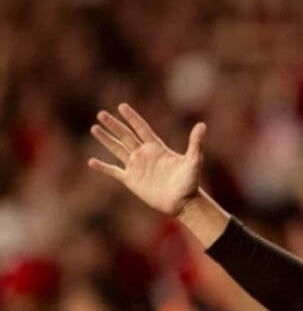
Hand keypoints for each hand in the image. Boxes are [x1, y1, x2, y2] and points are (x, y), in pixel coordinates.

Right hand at [88, 103, 206, 217]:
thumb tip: (202, 125)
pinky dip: (103, 167)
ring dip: (106, 139)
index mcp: (157, 148)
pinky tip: (91, 162)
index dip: (132, 118)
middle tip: (101, 114)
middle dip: (114, 125)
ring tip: (94, 128)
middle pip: (126, 136)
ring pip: (117, 149)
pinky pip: (114, 172)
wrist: (183, 203)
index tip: (122, 106)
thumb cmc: (190, 182)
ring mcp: (137, 167)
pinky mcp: (131, 180)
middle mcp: (145, 155)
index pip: (141, 128)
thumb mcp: (194, 161)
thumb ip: (195, 143)